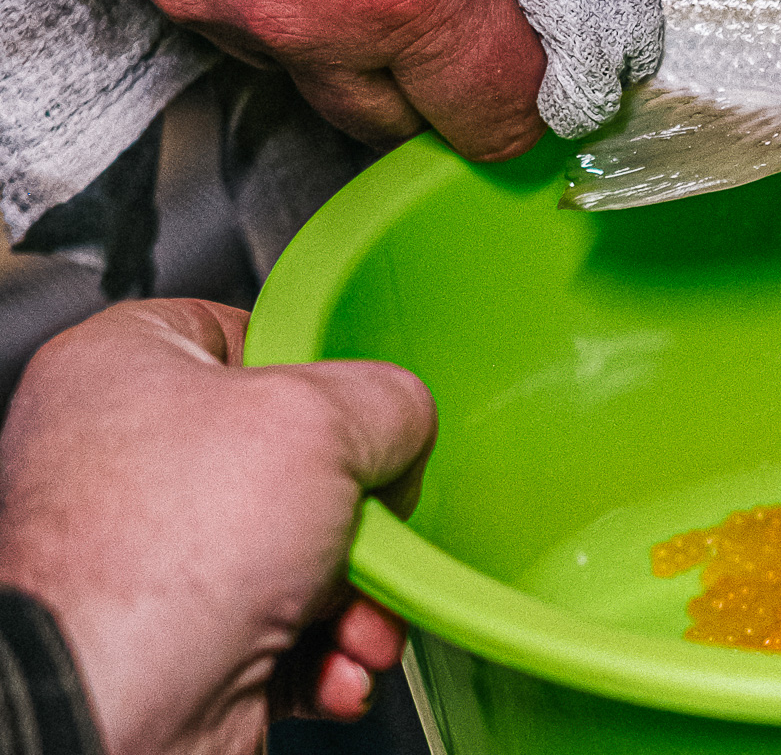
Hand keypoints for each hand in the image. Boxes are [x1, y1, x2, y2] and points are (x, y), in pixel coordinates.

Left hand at [0, 300, 436, 754]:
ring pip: (306, 552)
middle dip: (362, 514)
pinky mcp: (181, 645)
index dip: (317, 369)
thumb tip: (404, 431)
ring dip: (362, 592)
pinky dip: (332, 650)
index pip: (245, 332)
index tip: (356, 406)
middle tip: (372, 526)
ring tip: (361, 616)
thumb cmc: (156, 563)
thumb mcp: (319, 419)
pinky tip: (337, 663)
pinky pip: (289, 630)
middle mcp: (123, 461)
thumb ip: (389, 398)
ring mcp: (149, 560)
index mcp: (121, 369)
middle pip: (296, 457)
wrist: (110, 715)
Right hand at [83, 0, 614, 160]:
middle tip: (468, 21)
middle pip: (396, 120)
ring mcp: (220, 1)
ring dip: (349, 41)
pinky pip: (222, 15)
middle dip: (441, 86)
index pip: (497, 116)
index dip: (537, 99)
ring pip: (304, 71)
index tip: (550, 66)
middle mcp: (314, 22)